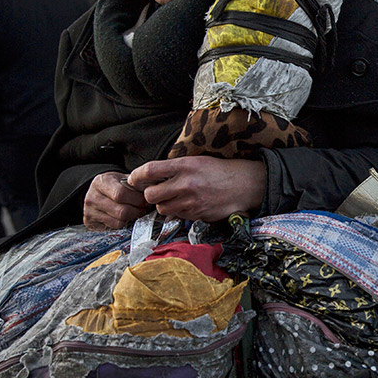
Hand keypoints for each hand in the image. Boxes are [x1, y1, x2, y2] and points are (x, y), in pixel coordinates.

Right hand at [83, 171, 150, 229]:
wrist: (96, 193)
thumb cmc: (113, 186)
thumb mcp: (122, 179)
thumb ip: (134, 184)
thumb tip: (152, 191)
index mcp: (101, 182)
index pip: (120, 194)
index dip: (137, 199)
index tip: (146, 201)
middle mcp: (92, 196)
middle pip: (121, 210)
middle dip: (137, 210)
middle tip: (144, 208)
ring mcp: (89, 211)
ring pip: (118, 221)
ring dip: (132, 218)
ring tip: (136, 212)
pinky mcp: (90, 222)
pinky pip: (114, 227)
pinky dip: (124, 223)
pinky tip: (126, 217)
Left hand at [128, 156, 265, 222]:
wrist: (244, 185)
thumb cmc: (219, 171)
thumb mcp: (196, 161)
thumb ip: (174, 168)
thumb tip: (150, 177)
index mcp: (185, 166)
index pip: (149, 170)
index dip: (136, 176)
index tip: (134, 179)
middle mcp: (186, 184)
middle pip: (151, 195)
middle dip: (150, 195)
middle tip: (156, 192)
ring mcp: (192, 202)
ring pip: (162, 209)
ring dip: (164, 205)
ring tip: (173, 198)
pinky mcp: (197, 215)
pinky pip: (177, 216)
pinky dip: (178, 212)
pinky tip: (187, 204)